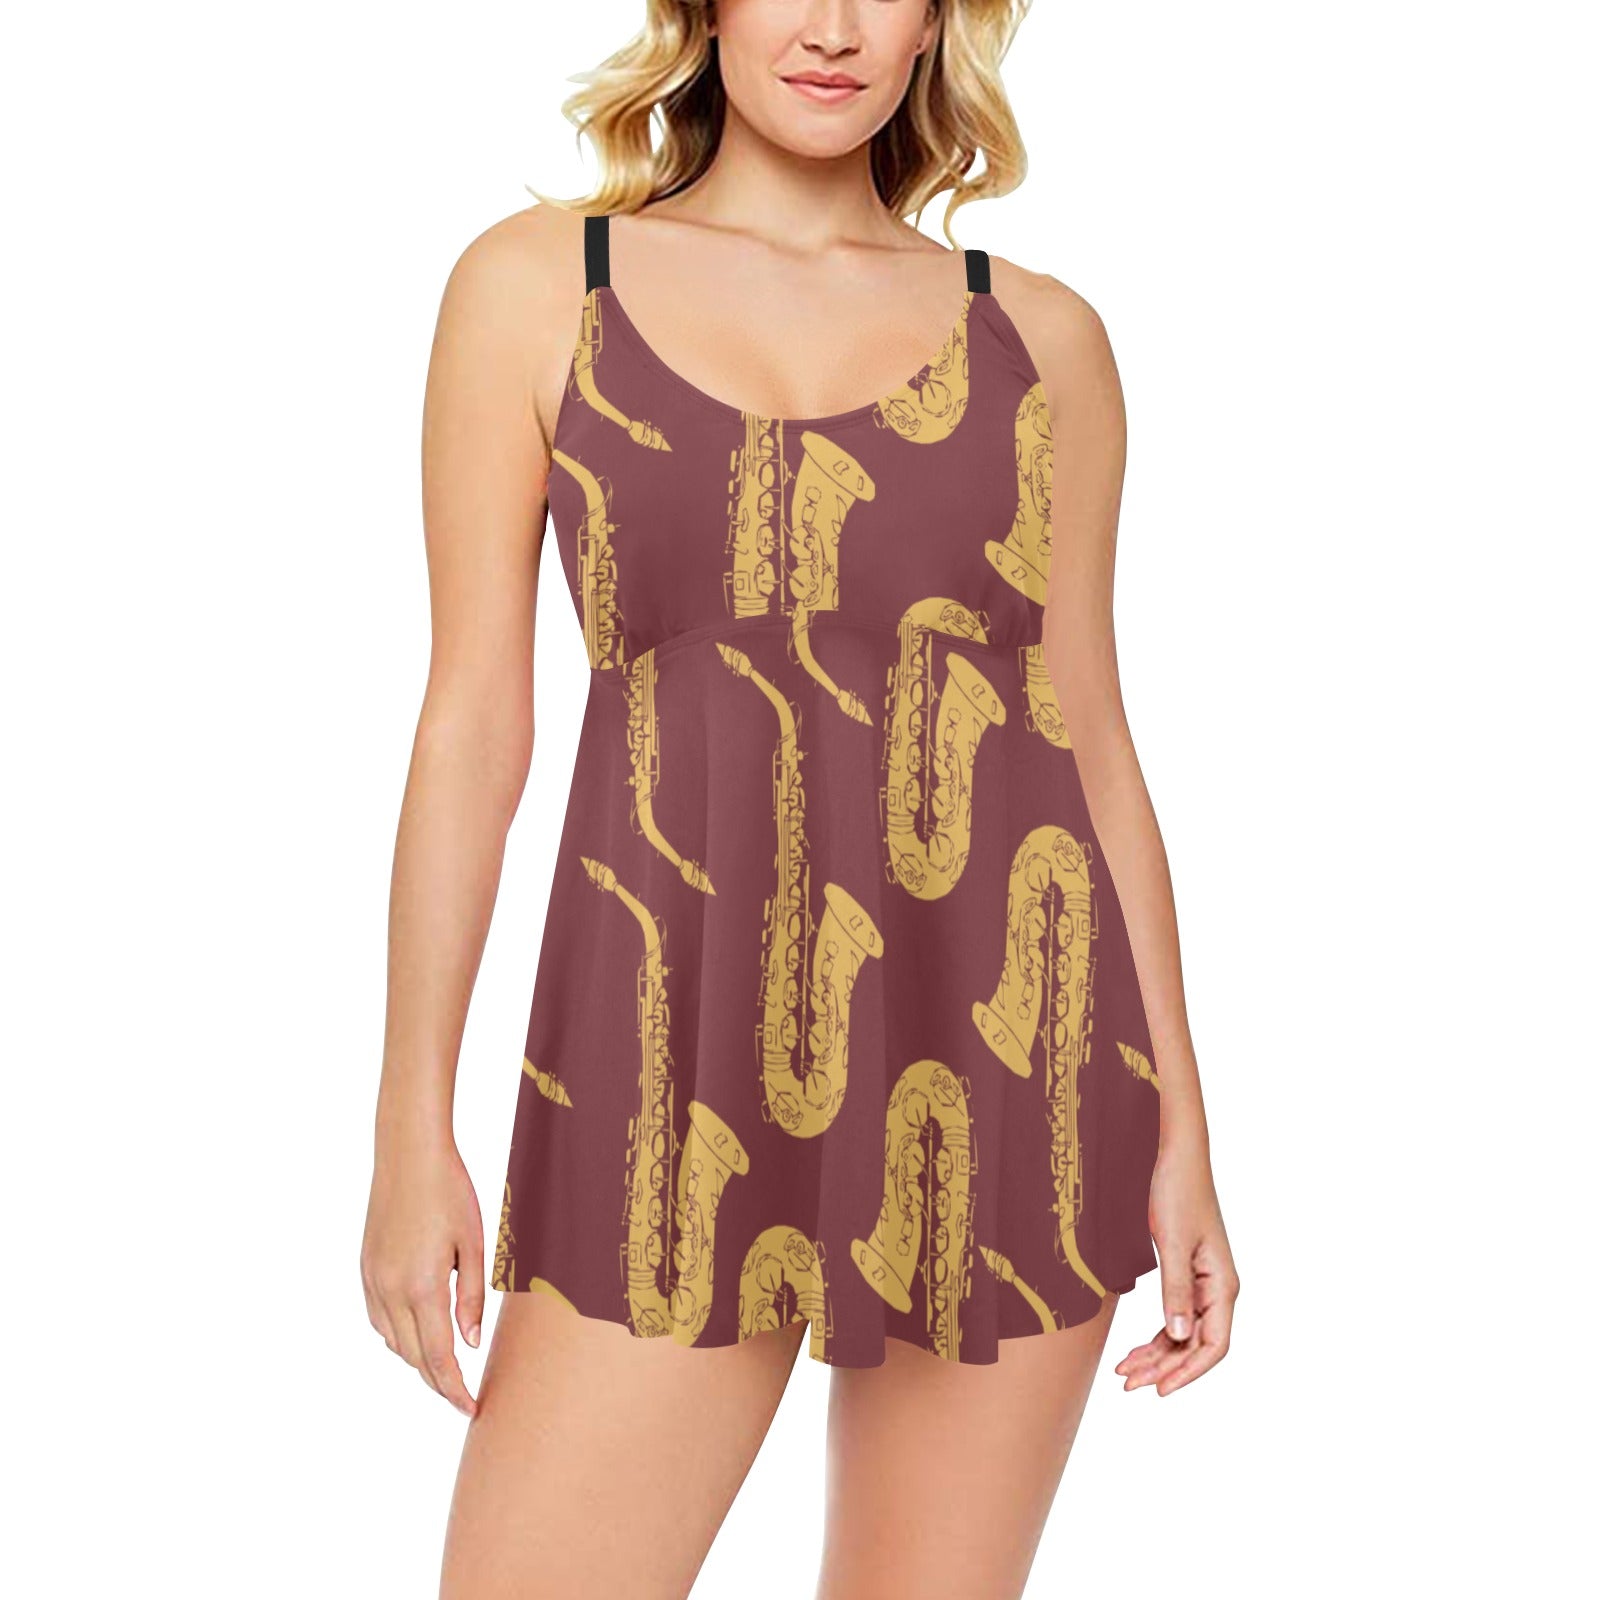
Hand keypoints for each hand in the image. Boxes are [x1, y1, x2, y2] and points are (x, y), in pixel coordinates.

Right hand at [360, 1133, 484, 1416]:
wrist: (408, 1153)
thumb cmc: (450, 1192)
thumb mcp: (474, 1243)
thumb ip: (472, 1298)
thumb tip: (470, 1344)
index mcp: (423, 1286)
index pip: (439, 1358)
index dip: (455, 1390)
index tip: (471, 1409)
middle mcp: (391, 1290)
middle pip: (414, 1358)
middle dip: (439, 1382)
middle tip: (463, 1397)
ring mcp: (373, 1280)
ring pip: (393, 1342)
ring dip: (417, 1360)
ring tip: (446, 1367)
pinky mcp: (365, 1269)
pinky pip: (378, 1319)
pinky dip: (398, 1336)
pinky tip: (417, 1333)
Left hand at [1116, 1136, 1238, 1395]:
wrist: (1174, 1155)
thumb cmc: (1178, 1191)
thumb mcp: (1173, 1242)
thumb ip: (1177, 1290)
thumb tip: (1179, 1337)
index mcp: (1223, 1284)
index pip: (1214, 1345)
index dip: (1189, 1372)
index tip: (1160, 1389)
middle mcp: (1218, 1288)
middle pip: (1196, 1345)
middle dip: (1164, 1368)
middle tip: (1128, 1383)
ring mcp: (1203, 1282)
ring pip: (1183, 1334)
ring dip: (1157, 1355)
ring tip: (1125, 1371)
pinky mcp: (1186, 1273)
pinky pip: (1175, 1315)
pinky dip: (1156, 1335)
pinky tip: (1135, 1348)